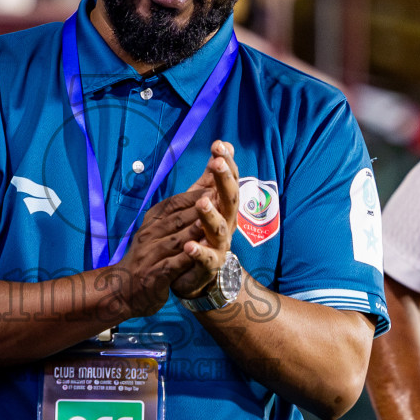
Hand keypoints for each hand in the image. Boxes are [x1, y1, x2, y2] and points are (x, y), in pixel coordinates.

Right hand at [111, 190, 205, 317]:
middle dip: (198, 209)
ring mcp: (150, 256)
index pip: (171, 205)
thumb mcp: (152, 234)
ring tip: (212, 222)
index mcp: (150, 224)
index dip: (192, 196)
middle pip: (176, 219)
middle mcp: (148, 236)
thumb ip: (170, 219)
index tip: (211, 188)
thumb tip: (194, 199)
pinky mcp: (154, 275)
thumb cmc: (145, 260)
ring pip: (176, 240)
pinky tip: (203, 253)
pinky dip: (188, 258)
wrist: (121, 290)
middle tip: (219, 199)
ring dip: (194, 231)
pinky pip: (173, 264)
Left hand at [171, 141, 239, 298]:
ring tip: (202, 203)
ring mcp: (220, 244)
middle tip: (217, 163)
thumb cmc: (201, 232)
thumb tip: (223, 145)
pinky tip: (189, 245)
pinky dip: (198, 251)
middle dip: (224, 181)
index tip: (219, 145)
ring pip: (219, 228)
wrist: (198, 274)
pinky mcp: (210, 264)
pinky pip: (205, 258)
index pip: (229, 180)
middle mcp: (227, 223)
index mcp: (224, 206)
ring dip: (211, 215)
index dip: (226, 163)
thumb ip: (211, 176)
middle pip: (229, 199)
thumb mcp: (205, 199)